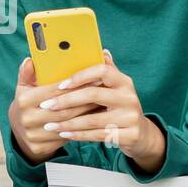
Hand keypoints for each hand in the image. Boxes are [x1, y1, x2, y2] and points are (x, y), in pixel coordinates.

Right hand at [8, 57, 97, 163]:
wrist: (19, 131)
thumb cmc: (28, 103)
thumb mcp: (24, 87)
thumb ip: (28, 73)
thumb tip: (31, 60)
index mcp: (23, 101)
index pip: (53, 91)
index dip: (73, 85)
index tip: (91, 78)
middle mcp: (27, 119)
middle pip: (63, 109)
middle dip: (85, 100)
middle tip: (102, 91)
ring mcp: (33, 135)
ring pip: (67, 124)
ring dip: (86, 115)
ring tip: (101, 104)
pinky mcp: (40, 147)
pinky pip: (65, 137)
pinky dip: (80, 128)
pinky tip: (92, 120)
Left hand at [33, 50, 165, 172]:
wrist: (141, 135)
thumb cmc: (120, 108)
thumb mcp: (116, 89)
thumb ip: (107, 73)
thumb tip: (102, 50)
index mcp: (124, 81)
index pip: (102, 70)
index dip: (81, 76)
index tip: (61, 84)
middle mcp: (129, 97)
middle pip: (93, 95)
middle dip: (66, 100)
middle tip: (46, 105)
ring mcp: (130, 117)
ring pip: (92, 119)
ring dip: (67, 122)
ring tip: (49, 124)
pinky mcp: (129, 136)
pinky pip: (97, 135)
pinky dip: (78, 135)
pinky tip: (63, 133)